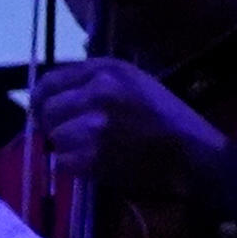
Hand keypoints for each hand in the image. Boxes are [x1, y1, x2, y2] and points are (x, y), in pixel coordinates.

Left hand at [24, 55, 222, 192]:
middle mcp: (99, 90)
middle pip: (48, 110)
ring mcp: (95, 122)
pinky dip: (75, 168)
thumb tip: (54, 95)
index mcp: (107, 69)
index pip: (51, 80)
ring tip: (92, 151)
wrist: (193, 153)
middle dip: (54, 126)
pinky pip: (63, 162)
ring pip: (55, 137)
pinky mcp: (94, 153)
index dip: (42, 100)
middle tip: (72, 138)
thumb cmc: (167, 119)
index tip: (45, 113)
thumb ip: (95, 83)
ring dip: (67, 149)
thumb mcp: (135, 83)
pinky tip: (97, 166)